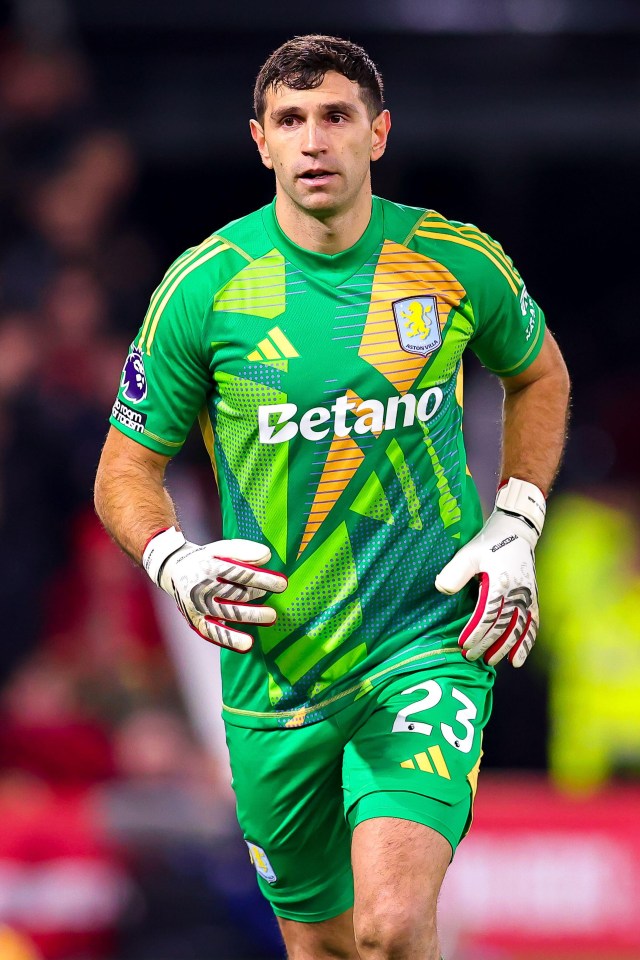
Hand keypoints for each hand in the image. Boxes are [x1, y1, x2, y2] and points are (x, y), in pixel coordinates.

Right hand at [143, 527, 286, 651]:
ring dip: (251, 617)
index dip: (262, 579)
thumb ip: (244, 551)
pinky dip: (230, 640)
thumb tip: (266, 557)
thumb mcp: (221, 548)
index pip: (239, 573)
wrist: (173, 570)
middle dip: (258, 596)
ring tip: (271, 617)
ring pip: (227, 613)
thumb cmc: (206, 559)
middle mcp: (201, 586)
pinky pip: (214, 632)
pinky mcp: (195, 621)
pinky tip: (248, 644)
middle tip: (276, 599)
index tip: (282, 584)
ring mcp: (197, 605)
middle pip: (234, 594)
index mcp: (208, 565)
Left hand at [435, 478, 544, 667]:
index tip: (462, 644)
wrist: (516, 530)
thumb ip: (455, 571)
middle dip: (486, 644)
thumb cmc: (488, 542)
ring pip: (519, 629)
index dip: (475, 632)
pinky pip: (533, 625)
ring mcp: (527, 597)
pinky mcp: (532, 598)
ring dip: (506, 648)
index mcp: (501, 582)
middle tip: (471, 657)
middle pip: (503, 626)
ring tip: (493, 662)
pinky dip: (526, 643)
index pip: (488, 615)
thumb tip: (441, 588)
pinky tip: (518, 660)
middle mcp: (517, 592)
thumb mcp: (469, 553)